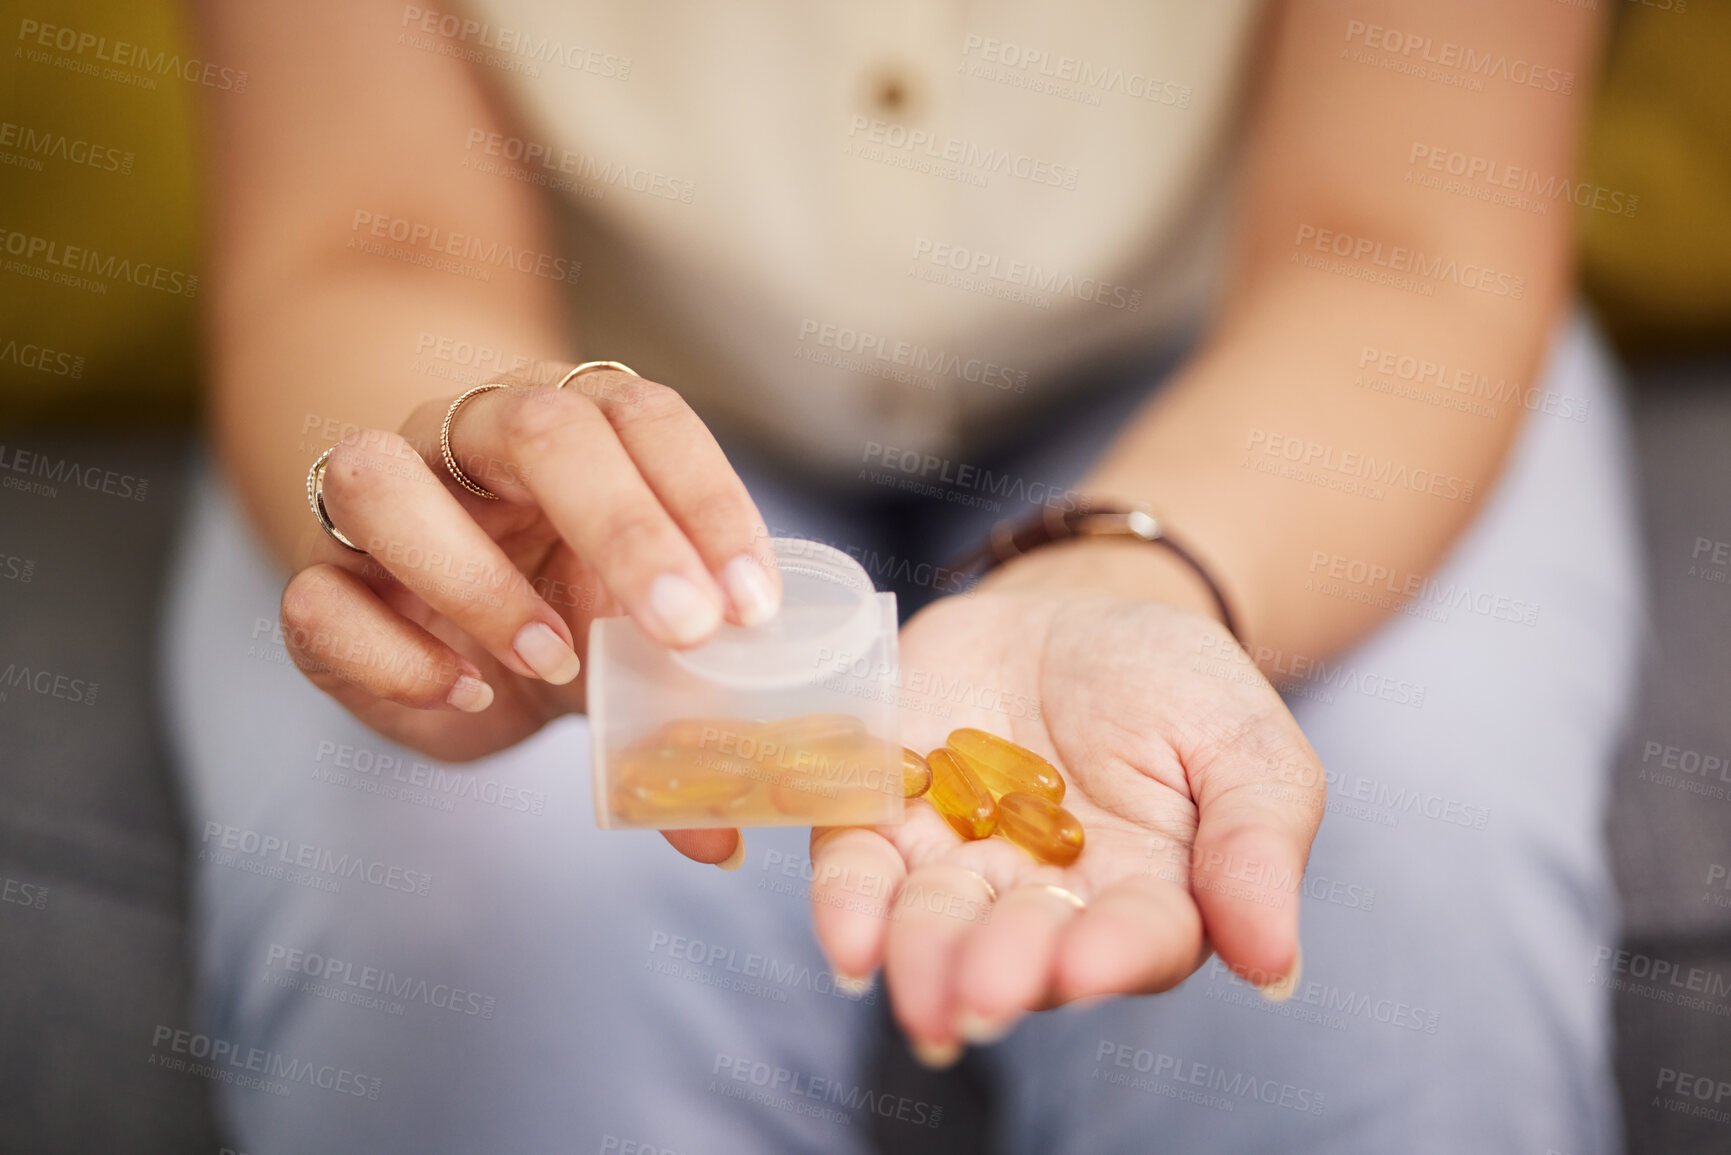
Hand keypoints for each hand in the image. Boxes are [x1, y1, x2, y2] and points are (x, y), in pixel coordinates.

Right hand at [281, 367, 777, 863]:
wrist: (461, 651)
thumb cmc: (566, 616)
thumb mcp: (638, 647)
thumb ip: (686, 711)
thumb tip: (720, 836)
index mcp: (575, 425)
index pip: (644, 414)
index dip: (706, 499)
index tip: (751, 606)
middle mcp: (470, 440)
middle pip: (534, 427)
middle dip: (623, 526)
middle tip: (685, 629)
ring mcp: (379, 507)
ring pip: (379, 479)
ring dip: (478, 580)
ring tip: (554, 659)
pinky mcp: (318, 586)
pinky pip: (319, 598)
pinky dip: (395, 656)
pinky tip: (468, 692)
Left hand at [807, 562, 1325, 1062]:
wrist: (1074, 612)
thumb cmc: (1175, 687)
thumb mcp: (1246, 743)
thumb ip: (1258, 844)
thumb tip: (1277, 969)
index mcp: (1147, 899)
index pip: (1135, 941)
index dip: (1109, 955)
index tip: (1083, 966)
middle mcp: (1046, 903)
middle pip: (1020, 949)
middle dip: (997, 971)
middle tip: (978, 995)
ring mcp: (959, 864)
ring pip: (934, 923)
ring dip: (919, 957)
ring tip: (910, 984)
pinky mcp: (886, 817)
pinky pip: (859, 867)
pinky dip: (848, 903)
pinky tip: (847, 939)